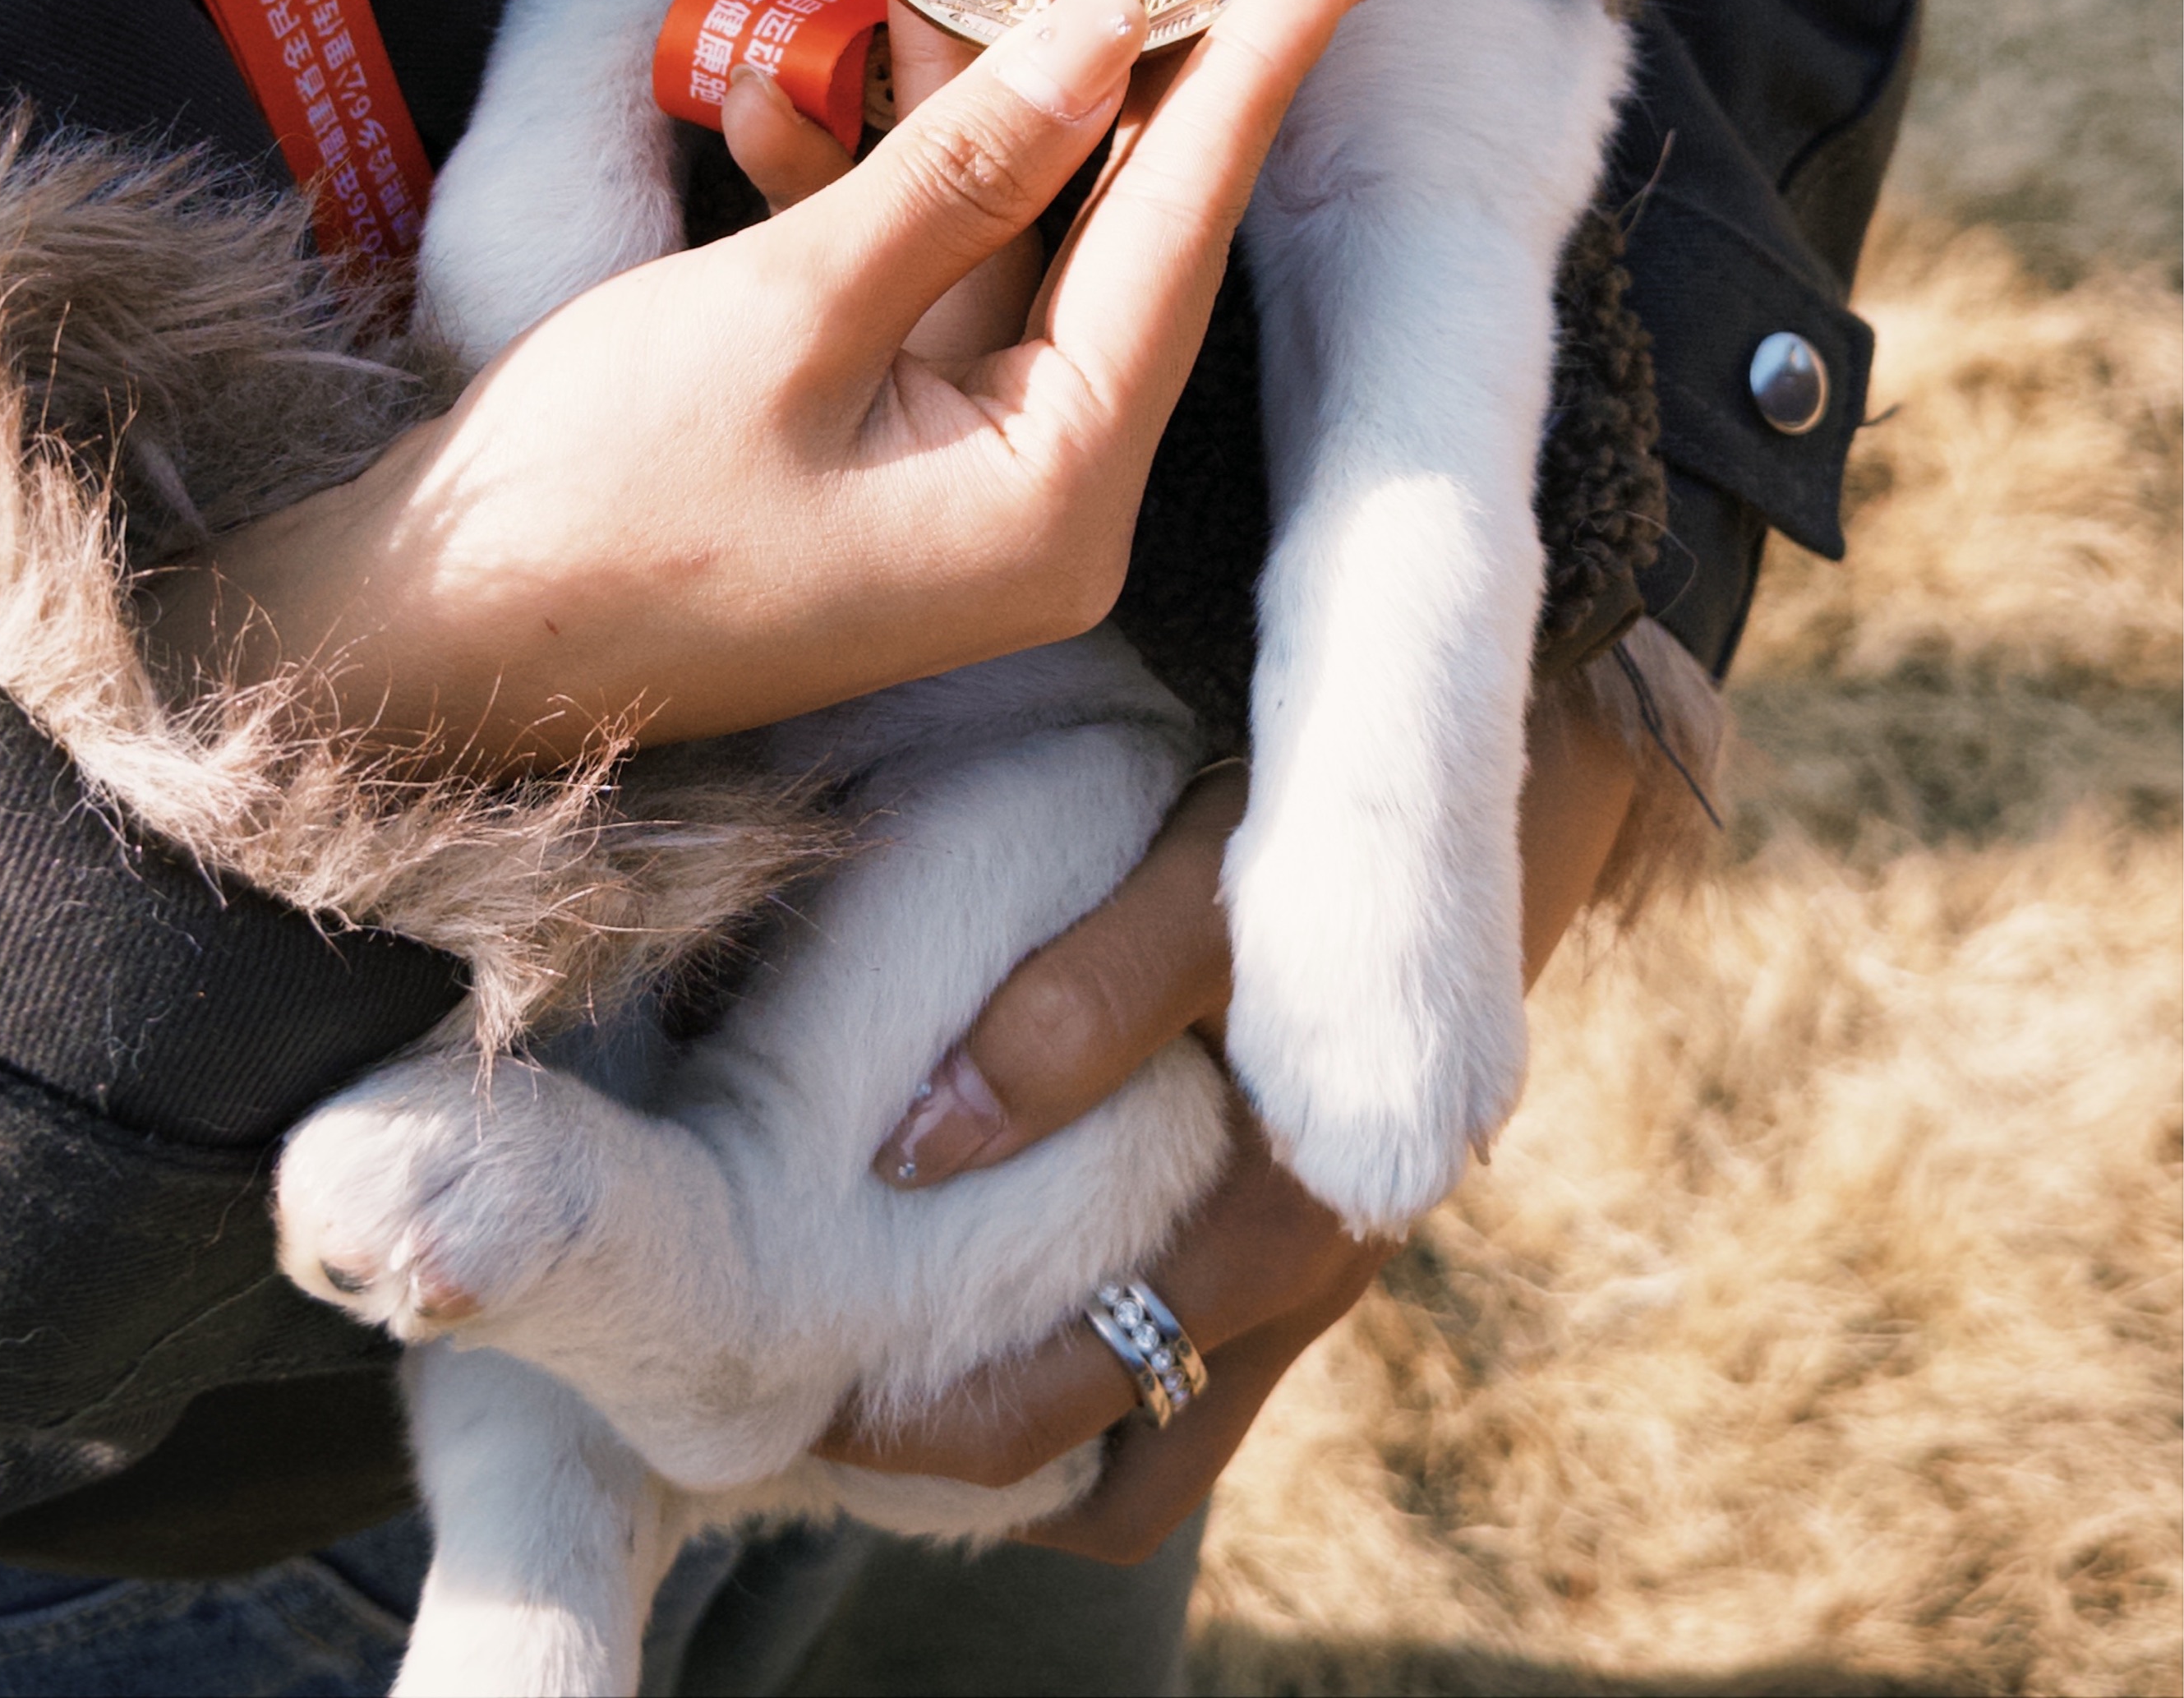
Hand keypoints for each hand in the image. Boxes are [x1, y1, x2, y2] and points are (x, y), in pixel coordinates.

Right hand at [165, 0, 1374, 759]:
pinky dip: (862, 200)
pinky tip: (774, 101)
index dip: (1249, 85)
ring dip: (959, 115)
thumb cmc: (595, 503)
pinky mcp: (877, 458)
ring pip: (1005, 253)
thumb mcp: (788, 309)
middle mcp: (1035, 508)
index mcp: (1049, 505)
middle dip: (1107, 75)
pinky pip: (913, 296)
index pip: (1179, 250)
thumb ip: (961, 174)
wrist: (416, 639)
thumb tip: (1098, 37)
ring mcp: (955, 486)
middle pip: (1113, 246)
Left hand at [813, 663, 1641, 1559]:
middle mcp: (1304, 1288)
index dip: (907, 1437)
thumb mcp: (1204, 895)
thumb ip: (1073, 1012)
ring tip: (892, 1366)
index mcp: (1272, 1235)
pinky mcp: (1315, 1218)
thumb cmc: (1332, 832)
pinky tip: (1003, 1284)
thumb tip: (910, 1148)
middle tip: (809, 1400)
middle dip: (958, 1467)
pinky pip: (1198, 1357)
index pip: (1060, 1423)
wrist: (1491, 787)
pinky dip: (1100, 1366)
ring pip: (1163, 1427)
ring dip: (1037, 1432)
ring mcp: (1320, 1268)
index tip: (779, 1392)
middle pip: (1115, 1483)